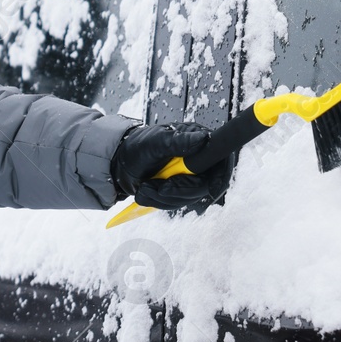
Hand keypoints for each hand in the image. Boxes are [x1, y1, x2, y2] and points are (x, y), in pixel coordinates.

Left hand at [110, 122, 229, 210]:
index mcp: (198, 142)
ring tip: (146, 186)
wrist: (119, 163)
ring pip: (189, 198)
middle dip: (181, 190)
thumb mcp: (155, 142)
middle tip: (161, 187)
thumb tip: (203, 138)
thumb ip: (179, 141)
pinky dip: (158, 201)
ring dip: (164, 197)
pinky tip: (146, 190)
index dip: (221, 176)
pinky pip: (176, 203)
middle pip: (204, 185)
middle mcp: (197, 160)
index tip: (212, 189)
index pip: (221, 161)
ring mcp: (188, 177)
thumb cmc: (137, 146)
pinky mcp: (178, 190)